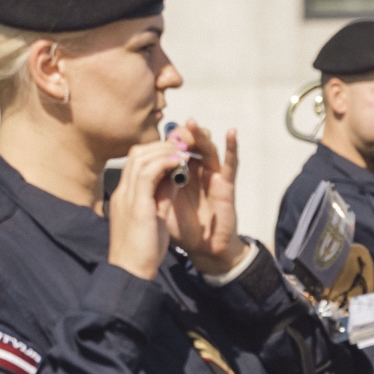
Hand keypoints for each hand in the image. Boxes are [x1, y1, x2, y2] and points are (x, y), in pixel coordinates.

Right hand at [108, 140, 182, 279]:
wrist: (131, 273)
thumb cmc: (143, 250)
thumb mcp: (155, 216)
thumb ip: (162, 195)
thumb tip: (174, 176)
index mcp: (126, 196)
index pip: (137, 162)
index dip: (158, 152)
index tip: (178, 150)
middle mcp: (123, 192)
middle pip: (137, 154)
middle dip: (162, 145)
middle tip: (184, 144)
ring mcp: (127, 197)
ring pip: (141, 158)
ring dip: (165, 150)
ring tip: (184, 149)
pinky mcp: (136, 205)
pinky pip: (148, 173)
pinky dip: (164, 162)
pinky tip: (179, 160)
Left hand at [165, 122, 248, 274]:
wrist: (202, 250)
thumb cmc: (181, 229)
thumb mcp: (159, 205)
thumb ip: (152, 186)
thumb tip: (141, 166)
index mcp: (177, 175)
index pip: (172, 150)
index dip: (165, 141)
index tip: (157, 137)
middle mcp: (196, 172)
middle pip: (190, 145)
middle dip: (181, 135)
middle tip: (174, 130)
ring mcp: (212, 177)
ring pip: (207, 149)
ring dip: (200, 135)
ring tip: (191, 123)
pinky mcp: (226, 185)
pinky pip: (231, 163)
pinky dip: (233, 147)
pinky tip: (231, 133)